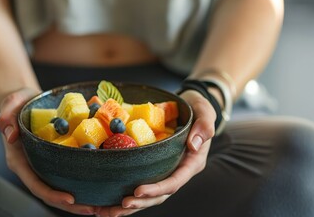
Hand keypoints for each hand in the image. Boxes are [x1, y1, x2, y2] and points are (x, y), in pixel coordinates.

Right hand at [0, 88, 95, 214]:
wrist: (25, 101)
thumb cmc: (17, 103)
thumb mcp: (10, 104)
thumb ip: (6, 117)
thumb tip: (11, 135)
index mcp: (19, 161)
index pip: (35, 184)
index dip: (52, 194)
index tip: (70, 198)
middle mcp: (32, 167)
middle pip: (50, 193)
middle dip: (70, 205)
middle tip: (93, 209)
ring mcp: (44, 165)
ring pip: (60, 188)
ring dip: (79, 200)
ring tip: (99, 206)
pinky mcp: (55, 160)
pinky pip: (68, 176)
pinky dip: (82, 184)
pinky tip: (98, 186)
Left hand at [95, 90, 215, 216]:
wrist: (189, 106)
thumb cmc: (197, 108)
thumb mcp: (205, 111)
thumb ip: (204, 125)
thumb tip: (194, 144)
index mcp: (192, 162)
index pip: (175, 181)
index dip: (157, 188)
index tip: (138, 190)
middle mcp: (180, 171)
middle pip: (161, 194)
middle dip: (141, 202)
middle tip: (121, 205)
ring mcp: (168, 171)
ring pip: (151, 195)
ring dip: (132, 206)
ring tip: (109, 212)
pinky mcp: (157, 168)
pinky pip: (143, 185)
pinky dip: (129, 196)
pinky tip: (110, 201)